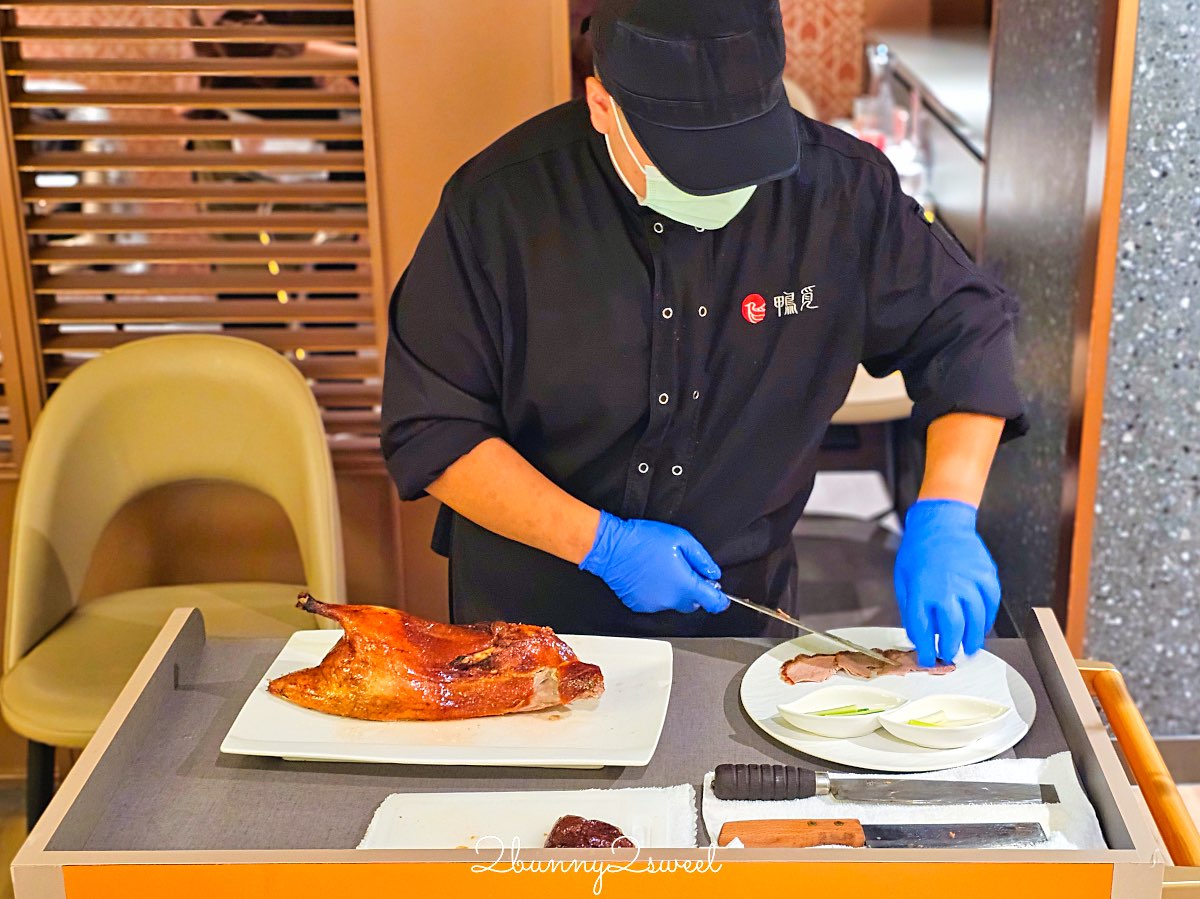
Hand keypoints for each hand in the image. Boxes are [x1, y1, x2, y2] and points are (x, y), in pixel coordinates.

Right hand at [579, 511, 729, 614]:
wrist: (611, 547)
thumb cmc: (642, 540)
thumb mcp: (681, 539)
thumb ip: (702, 559)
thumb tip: (712, 573)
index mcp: (684, 585)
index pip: (712, 602)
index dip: (720, 600)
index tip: (722, 597)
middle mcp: (670, 600)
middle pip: (693, 603)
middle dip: (694, 590)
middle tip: (685, 570)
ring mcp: (654, 605)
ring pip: (673, 602)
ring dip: (674, 591)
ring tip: (663, 568)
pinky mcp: (640, 605)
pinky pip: (656, 602)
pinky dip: (658, 592)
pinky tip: (650, 575)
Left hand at [893, 499, 1000, 666]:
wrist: (941, 523)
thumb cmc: (918, 551)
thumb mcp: (903, 580)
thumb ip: (911, 608)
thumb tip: (919, 636)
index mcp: (921, 589)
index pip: (923, 629)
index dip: (926, 649)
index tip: (927, 660)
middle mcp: (947, 587)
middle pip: (953, 628)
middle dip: (951, 648)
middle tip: (949, 656)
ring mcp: (970, 581)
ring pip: (976, 620)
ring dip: (972, 639)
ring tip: (968, 649)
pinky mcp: (987, 575)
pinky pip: (991, 605)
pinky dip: (987, 620)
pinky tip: (980, 627)